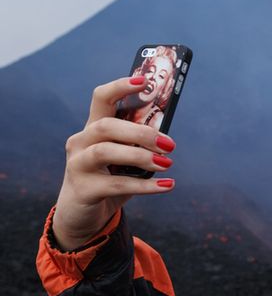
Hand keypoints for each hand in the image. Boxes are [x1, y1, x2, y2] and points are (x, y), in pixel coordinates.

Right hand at [52, 77, 176, 250]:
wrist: (83, 215)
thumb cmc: (109, 179)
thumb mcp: (124, 159)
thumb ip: (138, 145)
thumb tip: (168, 137)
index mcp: (93, 128)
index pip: (101, 98)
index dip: (120, 86)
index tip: (144, 81)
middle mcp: (81, 142)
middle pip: (107, 126)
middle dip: (141, 133)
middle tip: (170, 144)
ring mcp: (77, 165)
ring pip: (106, 152)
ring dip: (141, 156)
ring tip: (168, 164)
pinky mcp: (83, 189)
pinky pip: (116, 184)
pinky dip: (145, 186)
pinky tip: (168, 185)